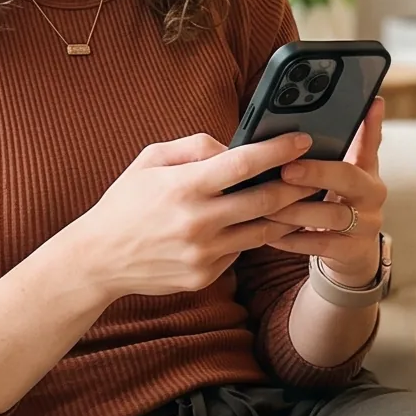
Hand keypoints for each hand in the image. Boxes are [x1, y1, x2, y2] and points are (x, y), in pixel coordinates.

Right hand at [70, 131, 315, 301]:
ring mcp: (203, 253)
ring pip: (263, 230)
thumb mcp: (150, 160)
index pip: (243, 163)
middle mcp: (197, 221)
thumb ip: (194, 147)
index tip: (302, 139)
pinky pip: (240, 251)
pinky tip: (259, 224)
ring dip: (287, 214)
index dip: (278, 150)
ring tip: (302, 199)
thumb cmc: (126, 202)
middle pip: (266, 200)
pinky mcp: (205, 275)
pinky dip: (252, 236)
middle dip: (297, 184)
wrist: (99, 258)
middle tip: (316, 173)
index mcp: (184, 186)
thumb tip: (234, 146)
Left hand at [265, 99, 387, 286]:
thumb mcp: (338, 176)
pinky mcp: (353, 250)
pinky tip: (270, 234)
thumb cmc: (334, 203)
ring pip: (331, 213)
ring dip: (295, 209)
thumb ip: (331, 150)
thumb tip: (295, 124)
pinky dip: (293, 239)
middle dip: (316, 172)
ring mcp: (366, 223)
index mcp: (366, 169)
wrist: (350, 252)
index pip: (371, 141)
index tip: (372, 101)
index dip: (372, 123)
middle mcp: (371, 193)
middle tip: (286, 169)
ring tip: (267, 205)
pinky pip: (320, 243)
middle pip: (348, 177)